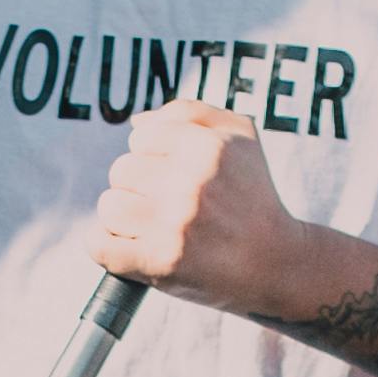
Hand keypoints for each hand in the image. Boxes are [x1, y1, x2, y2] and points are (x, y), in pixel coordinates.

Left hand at [91, 98, 310, 313]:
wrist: (277, 263)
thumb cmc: (253, 196)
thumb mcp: (240, 137)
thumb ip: (190, 112)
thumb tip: (136, 122)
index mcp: (206, 146)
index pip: (139, 138)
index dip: (152, 157)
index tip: (173, 176)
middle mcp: (190, 183)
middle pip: (120, 171)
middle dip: (138, 187)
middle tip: (167, 206)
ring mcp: (173, 225)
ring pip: (109, 206)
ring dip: (124, 219)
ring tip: (153, 228)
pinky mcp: (161, 262)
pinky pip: (100, 246)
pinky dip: (106, 247)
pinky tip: (129, 247)